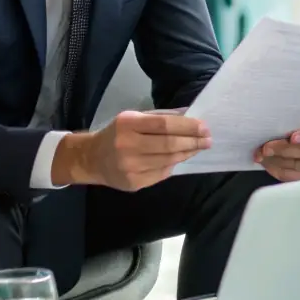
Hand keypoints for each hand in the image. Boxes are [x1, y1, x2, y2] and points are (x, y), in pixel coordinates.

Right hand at [54, 110, 209, 189]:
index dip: (187, 126)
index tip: (204, 127)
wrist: (92, 159)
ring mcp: (130, 167)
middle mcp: (127, 146)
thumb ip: (160, 117)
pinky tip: (182, 157)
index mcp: (127, 124)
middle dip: (193, 141)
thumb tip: (190, 115)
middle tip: (208, 139)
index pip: (164, 125)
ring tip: (199, 147)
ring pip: (168, 160)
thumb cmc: (118, 133)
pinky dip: (175, 164)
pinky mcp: (134, 183)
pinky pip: (162, 173)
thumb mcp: (134, 118)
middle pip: (168, 144)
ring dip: (187, 153)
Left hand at [255, 120, 299, 181]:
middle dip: (283, 150)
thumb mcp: (296, 118)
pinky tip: (266, 164)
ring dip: (276, 161)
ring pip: (298, 166)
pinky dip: (276, 170)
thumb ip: (290, 121)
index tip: (292, 138)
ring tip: (261, 155)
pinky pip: (292, 176)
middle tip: (266, 148)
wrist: (298, 135)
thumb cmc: (295, 123)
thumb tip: (271, 126)